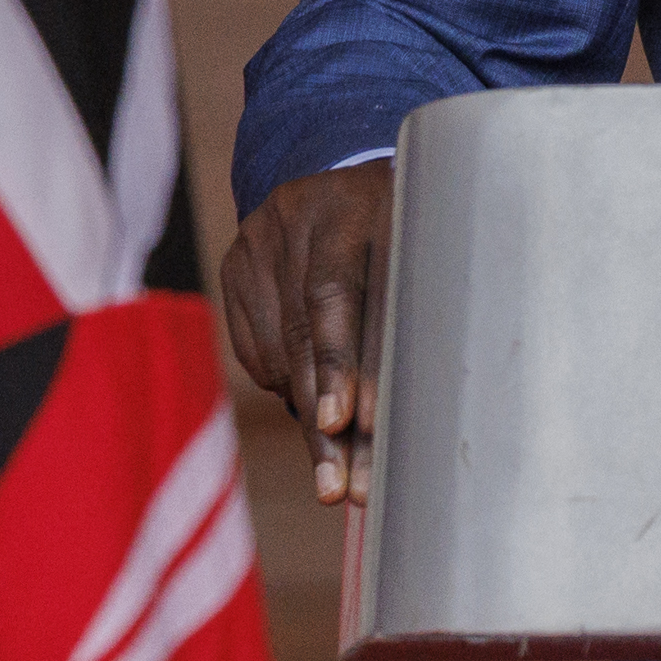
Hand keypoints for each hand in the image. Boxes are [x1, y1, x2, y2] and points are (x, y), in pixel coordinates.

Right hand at [220, 160, 396, 503]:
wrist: (348, 173)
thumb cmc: (411, 230)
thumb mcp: (426, 246)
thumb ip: (416, 310)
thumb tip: (397, 420)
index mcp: (361, 201)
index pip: (338, 292)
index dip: (343, 361)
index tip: (350, 422)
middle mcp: (300, 214)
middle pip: (305, 331)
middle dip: (326, 419)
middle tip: (341, 487)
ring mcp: (260, 238)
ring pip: (278, 349)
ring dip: (307, 414)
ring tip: (334, 470)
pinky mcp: (234, 264)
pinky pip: (256, 350)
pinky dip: (285, 383)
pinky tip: (310, 398)